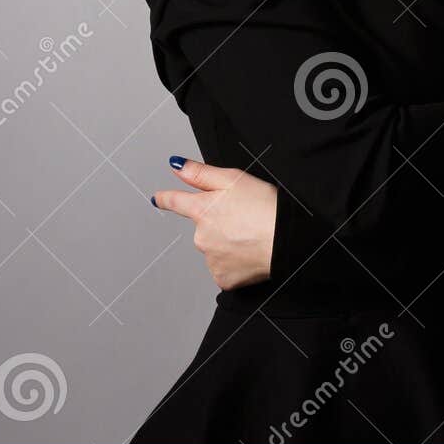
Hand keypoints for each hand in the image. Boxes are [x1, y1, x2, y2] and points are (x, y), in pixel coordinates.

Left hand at [150, 157, 277, 289]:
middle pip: (203, 227)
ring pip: (216, 249)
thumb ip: (200, 173)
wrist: (285, 241)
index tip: (158, 198)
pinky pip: (225, 269)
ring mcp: (211, 259)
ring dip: (229, 244)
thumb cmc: (266, 206)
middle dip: (219, 224)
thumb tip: (176, 166)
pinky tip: (250, 254)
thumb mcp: (234, 179)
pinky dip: (236, 263)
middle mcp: (200, 236)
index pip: (176, 201)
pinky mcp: (223, 278)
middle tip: (245, 219)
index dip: (166, 198)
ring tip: (252, 236)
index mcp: (202, 209)